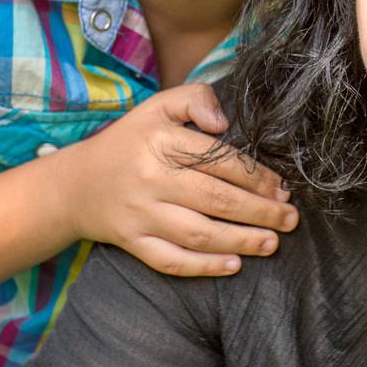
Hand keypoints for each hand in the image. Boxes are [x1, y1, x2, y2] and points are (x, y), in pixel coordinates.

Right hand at [54, 83, 297, 276]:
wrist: (75, 184)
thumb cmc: (130, 142)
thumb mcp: (158, 107)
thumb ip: (196, 100)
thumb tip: (224, 123)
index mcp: (161, 140)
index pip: (219, 160)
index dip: (257, 177)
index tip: (282, 187)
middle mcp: (150, 177)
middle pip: (215, 198)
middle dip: (260, 212)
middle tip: (290, 218)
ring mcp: (140, 213)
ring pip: (198, 233)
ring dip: (241, 240)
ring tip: (272, 243)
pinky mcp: (131, 241)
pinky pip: (171, 260)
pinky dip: (204, 267)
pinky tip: (234, 266)